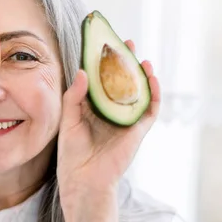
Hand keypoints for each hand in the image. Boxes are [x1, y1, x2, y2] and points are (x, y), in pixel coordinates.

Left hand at [57, 40, 160, 221]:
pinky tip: (151, 78)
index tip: (104, 43)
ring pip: (138, 92)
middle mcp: (111, 112)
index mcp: (94, 108)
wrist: (83, 179)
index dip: (105, 62)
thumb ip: (75, 96)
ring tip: (141, 57)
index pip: (102, 80)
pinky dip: (153, 93)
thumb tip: (83, 71)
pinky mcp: (137, 131)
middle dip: (125, 62)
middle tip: (126, 42)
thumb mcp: (68, 119)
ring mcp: (126, 121)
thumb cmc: (72, 153)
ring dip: (142, 74)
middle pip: (122, 82)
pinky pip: (149, 109)